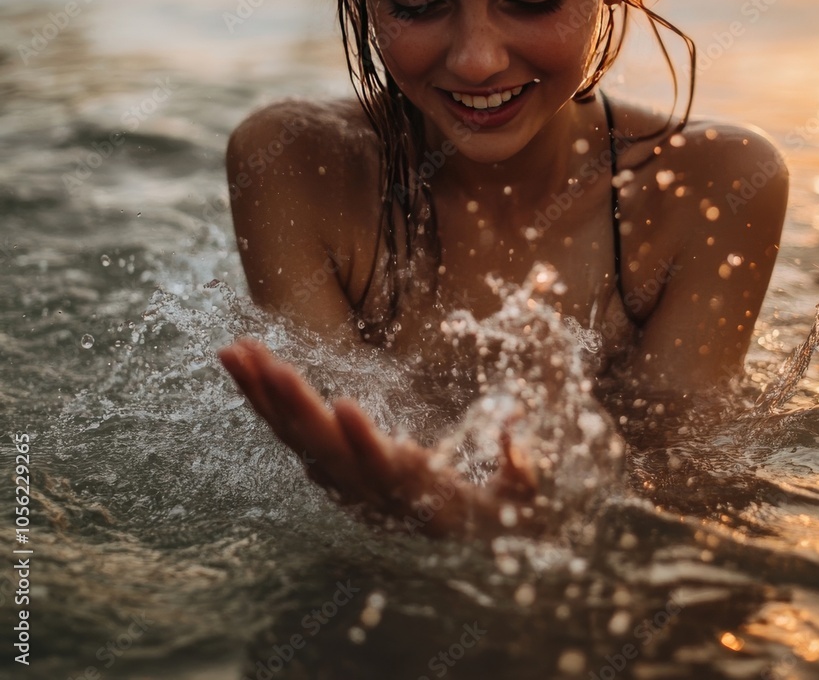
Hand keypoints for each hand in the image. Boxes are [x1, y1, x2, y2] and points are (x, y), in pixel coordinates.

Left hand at [218, 338, 537, 537]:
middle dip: (295, 404)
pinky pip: (284, 428)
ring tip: (234, 351)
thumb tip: (516, 430)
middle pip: (323, 447)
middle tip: (267, 363)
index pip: (384, 467)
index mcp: (412, 491)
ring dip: (263, 394)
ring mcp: (340, 475)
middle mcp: (366, 486)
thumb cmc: (491, 507)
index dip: (363, 441)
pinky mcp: (325, 461)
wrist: (457, 531)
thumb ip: (520, 470)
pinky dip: (260, 397)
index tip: (344, 407)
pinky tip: (240, 361)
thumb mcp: (520, 497)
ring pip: (293, 435)